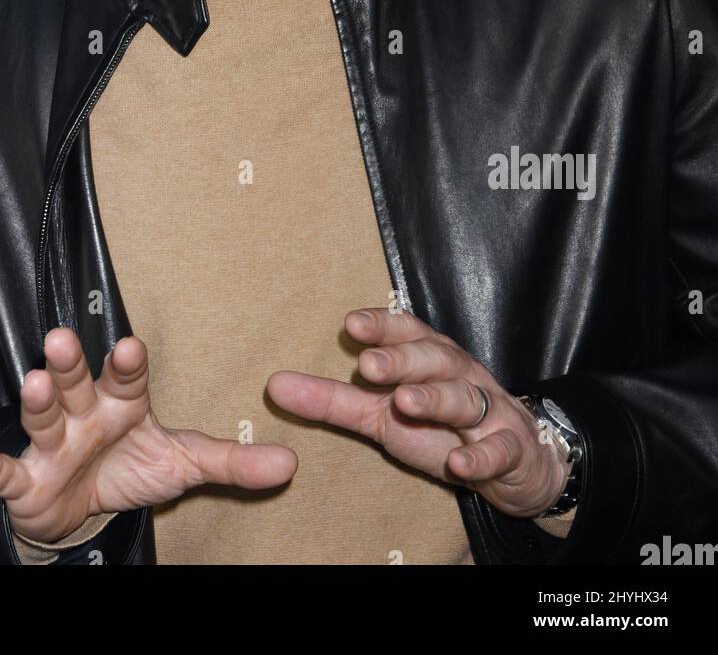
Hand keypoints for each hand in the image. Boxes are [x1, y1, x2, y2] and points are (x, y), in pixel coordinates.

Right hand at [0, 327, 297, 543]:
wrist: (80, 510)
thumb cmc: (130, 470)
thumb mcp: (182, 464)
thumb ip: (232, 462)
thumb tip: (290, 463)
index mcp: (122, 403)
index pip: (127, 376)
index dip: (127, 363)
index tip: (129, 346)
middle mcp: (83, 414)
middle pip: (75, 382)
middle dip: (69, 363)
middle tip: (61, 338)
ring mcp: (52, 445)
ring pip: (42, 416)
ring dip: (35, 401)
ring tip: (31, 382)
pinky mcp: (26, 480)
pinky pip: (7, 473)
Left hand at [265, 307, 569, 518]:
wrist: (514, 460)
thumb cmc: (438, 426)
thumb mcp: (381, 414)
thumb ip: (331, 400)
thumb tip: (273, 385)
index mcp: (427, 357)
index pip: (405, 331)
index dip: (381, 326)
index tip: (350, 324)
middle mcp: (457, 374)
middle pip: (432, 358)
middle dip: (402, 358)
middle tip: (369, 366)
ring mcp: (487, 409)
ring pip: (464, 396)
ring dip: (436, 399)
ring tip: (405, 403)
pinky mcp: (509, 447)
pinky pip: (498, 448)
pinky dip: (481, 455)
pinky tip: (460, 463)